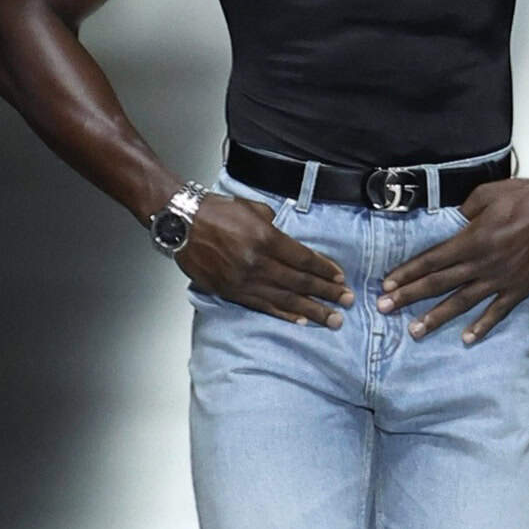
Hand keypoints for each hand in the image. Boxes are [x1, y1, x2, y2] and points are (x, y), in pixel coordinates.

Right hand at [177, 194, 353, 327]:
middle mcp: (257, 262)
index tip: (341, 278)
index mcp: (265, 238)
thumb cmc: (215, 210)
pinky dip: (284, 314)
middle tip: (347, 302)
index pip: (304, 258)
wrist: (181, 222)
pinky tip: (301, 320)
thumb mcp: (251, 208)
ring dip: (312, 310)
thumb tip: (288, 236)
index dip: (325, 270)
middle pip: (300, 281)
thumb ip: (274, 224)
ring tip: (332, 319)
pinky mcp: (232, 292)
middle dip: (327, 293)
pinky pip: (264, 306)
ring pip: (285, 298)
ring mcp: (244, 280)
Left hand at [376, 178, 528, 343]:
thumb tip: (449, 222)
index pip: (431, 260)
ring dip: (437, 317)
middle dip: (409, 296)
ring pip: (463, 302)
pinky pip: (498, 311)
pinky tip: (467, 338)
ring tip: (415, 331)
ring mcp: (501, 278)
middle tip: (385, 310)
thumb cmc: (526, 196)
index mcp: (472, 239)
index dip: (407, 273)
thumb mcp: (485, 195)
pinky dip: (482, 326)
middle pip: (439, 283)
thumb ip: (462, 212)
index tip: (387, 285)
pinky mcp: (520, 287)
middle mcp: (483, 262)